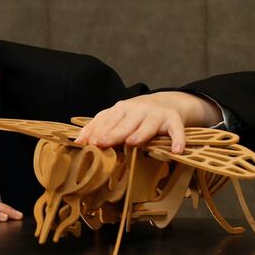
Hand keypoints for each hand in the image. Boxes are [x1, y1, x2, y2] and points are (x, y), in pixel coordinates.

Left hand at [74, 92, 221, 153]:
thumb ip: (99, 128)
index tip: (88, 143)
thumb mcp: (117, 117)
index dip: (97, 131)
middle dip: (113, 133)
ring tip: (133, 142)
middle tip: (102, 143)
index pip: (107, 120)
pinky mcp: (173, 120)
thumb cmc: (136, 116)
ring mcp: (156, 114)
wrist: (168, 102)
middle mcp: (138, 109)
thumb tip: (77, 143)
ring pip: (148, 125)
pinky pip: (176, 131)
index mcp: (121, 109)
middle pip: (124, 124)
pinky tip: (177, 151)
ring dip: (141, 133)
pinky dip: (178, 140)